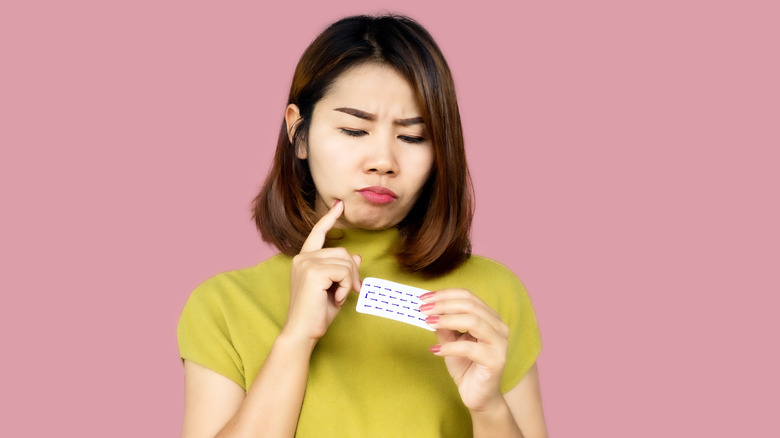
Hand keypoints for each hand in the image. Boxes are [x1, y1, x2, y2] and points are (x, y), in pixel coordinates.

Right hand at [283, 200, 361, 343]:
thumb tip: (355, 256)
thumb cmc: (317, 314)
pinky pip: (344, 272)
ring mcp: (306, 263)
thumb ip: (343, 271)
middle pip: (342, 251)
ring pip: (346, 262)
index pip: (317, 233)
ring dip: (350, 282)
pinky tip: (337, 299)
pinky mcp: (313, 272)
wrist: (303, 332)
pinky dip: (346, 287)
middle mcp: (303, 258)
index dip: (329, 218)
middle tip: (351, 292)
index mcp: (304, 260)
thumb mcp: (335, 289)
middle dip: (352, 273)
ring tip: (339, 297)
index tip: (339, 205)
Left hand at [420, 289, 509, 412]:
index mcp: (490, 317)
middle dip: (443, 305)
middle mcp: (499, 327)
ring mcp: (500, 343)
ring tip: (428, 323)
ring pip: (473, 321)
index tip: (424, 298)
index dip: (445, 294)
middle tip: (423, 309)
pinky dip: (450, 347)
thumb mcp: (450, 341)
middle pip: (470, 305)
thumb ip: (443, 326)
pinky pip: (470, 348)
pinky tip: (435, 351)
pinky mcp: (495, 361)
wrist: (478, 396)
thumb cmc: (466, 365)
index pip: (468, 296)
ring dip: (446, 320)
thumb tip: (429, 309)